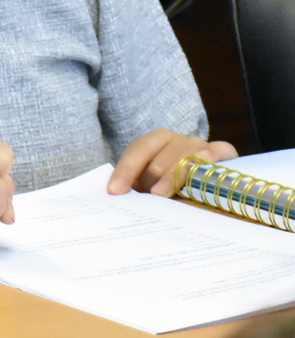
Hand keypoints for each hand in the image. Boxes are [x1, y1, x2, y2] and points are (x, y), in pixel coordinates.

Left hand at [108, 129, 235, 195]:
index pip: (138, 151)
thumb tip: (119, 197)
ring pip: (185, 157)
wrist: (209, 183)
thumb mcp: (151, 186)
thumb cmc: (171, 186)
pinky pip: (218, 150)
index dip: (125, 171)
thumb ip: (138, 187)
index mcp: (155, 141)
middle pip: (160, 159)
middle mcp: (177, 140)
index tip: (114, 191)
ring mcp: (200, 144)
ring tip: (160, 193)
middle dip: (150, 179)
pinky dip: (210, 158)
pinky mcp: (223, 152)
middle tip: (146, 198)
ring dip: (172, 176)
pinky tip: (202, 169)